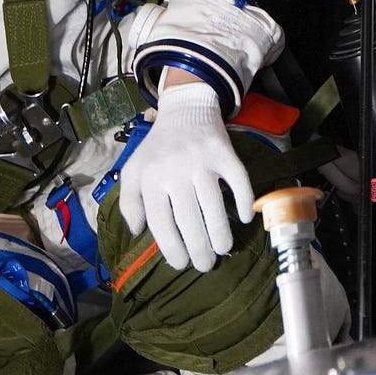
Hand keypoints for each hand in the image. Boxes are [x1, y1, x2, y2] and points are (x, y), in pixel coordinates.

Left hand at [116, 81, 254, 272]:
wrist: (185, 109)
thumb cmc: (158, 148)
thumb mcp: (133, 171)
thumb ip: (130, 203)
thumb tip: (137, 233)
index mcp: (150, 178)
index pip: (160, 222)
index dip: (172, 248)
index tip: (181, 264)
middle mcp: (175, 170)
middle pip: (188, 219)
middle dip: (198, 248)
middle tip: (206, 265)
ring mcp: (201, 160)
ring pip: (213, 205)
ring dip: (220, 233)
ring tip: (223, 249)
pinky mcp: (224, 152)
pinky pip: (238, 181)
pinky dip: (244, 200)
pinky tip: (245, 217)